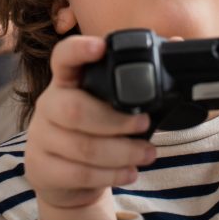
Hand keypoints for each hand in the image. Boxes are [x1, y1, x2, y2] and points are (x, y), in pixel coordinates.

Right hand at [26, 31, 154, 219]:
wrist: (63, 176)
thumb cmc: (94, 130)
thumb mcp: (110, 103)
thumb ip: (138, 81)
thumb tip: (176, 43)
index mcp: (67, 81)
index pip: (63, 56)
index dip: (79, 50)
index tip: (100, 46)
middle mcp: (49, 104)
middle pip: (74, 109)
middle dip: (115, 120)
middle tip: (145, 124)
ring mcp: (42, 137)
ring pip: (82, 147)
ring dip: (121, 152)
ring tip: (148, 154)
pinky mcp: (43, 167)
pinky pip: (78, 173)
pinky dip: (110, 175)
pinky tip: (129, 172)